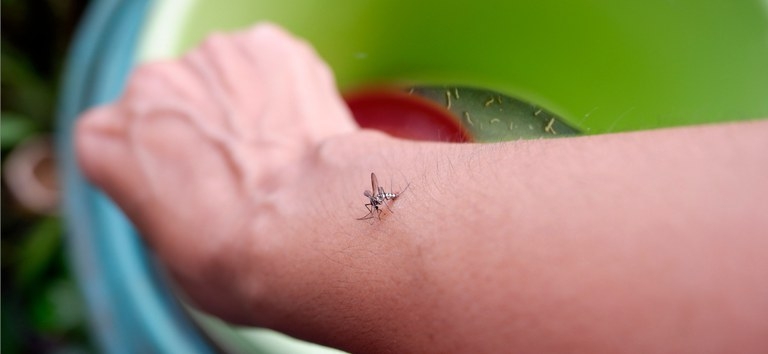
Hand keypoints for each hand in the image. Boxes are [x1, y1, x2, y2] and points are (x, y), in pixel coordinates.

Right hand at [76, 23, 357, 322]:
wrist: (307, 231)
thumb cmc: (236, 261)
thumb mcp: (167, 253)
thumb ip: (160, 199)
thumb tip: (186, 191)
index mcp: (103, 137)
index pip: (120, 144)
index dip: (162, 170)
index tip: (193, 194)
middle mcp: (148, 83)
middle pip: (170, 102)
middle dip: (202, 132)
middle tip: (242, 177)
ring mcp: (210, 57)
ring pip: (224, 79)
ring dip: (245, 109)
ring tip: (278, 160)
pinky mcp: (269, 47)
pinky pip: (273, 65)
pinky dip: (288, 93)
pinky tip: (302, 136)